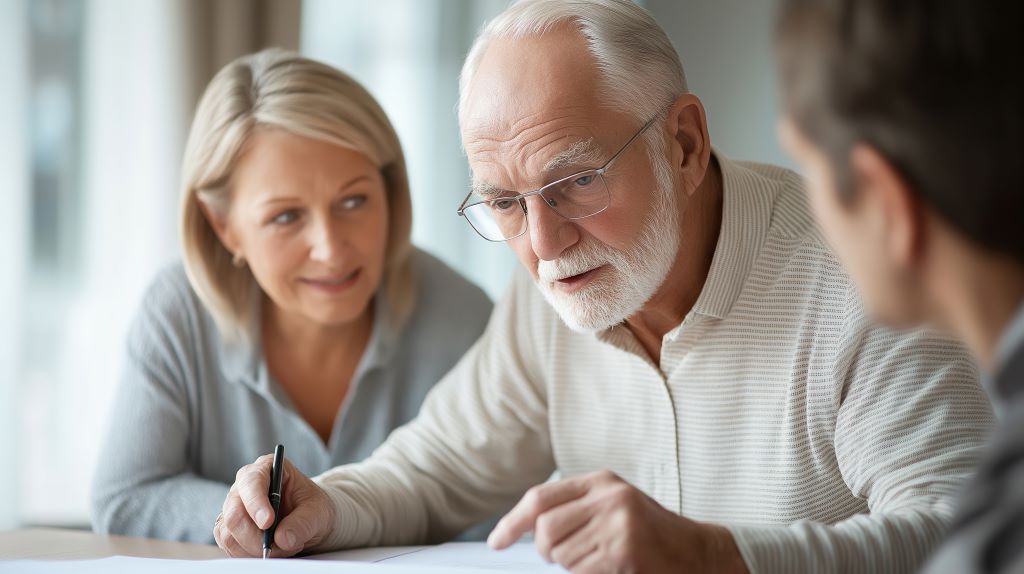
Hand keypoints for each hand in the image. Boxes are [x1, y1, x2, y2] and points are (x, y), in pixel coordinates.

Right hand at [214, 454, 334, 557]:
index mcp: (267, 467)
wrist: (309, 520)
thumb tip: (282, 539)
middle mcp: (244, 485)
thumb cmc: (312, 508)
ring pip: (228, 534)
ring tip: (283, 546)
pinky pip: (229, 547)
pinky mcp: (229, 529)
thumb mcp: (318, 511)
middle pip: (234, 513)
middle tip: (281, 545)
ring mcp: (233, 507)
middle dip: (256, 536)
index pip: (252, 482)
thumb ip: (303, 523)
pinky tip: (270, 550)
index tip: (268, 522)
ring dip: (255, 548)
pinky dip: (249, 554)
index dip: (256, 503)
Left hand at [487, 470, 747, 572]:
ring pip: (562, 554)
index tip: (497, 541)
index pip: (540, 498)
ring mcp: (617, 522)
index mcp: (602, 481)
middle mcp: (608, 496)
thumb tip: (528, 529)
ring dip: (573, 567)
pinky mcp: (624, 550)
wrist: (699, 553)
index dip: (513, 522)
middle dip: (548, 552)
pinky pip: (582, 570)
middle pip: (546, 528)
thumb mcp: (614, 509)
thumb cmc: (652, 535)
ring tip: (601, 561)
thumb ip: (577, 511)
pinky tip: (613, 568)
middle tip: (567, 558)